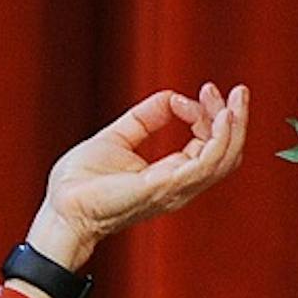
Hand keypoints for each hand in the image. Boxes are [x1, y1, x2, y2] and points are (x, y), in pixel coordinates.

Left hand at [25, 82, 248, 269]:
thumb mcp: (118, 137)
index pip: (210, 147)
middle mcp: (178, 186)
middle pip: (226, 155)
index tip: (201, 93)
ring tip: (233, 100)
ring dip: (234, 126)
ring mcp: (173, 189)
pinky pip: (205, 164)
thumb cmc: (81, 183)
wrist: (61, 206)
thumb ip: (146, 118)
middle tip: (236, 92)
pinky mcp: (163, 187)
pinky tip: (219, 117)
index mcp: (170, 176)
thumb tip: (170, 98)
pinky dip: (218, 138)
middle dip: (235, 120)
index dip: (212, 117)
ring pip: (224, 160)